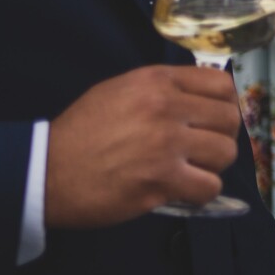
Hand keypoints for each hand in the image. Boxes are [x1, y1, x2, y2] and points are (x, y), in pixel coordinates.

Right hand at [46, 66, 241, 227]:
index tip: (213, 118)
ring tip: (190, 169)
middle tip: (201, 149)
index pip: (221, 84)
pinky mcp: (161, 181)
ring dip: (213, 166)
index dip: (225, 103)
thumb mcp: (120, 91)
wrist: (46, 171)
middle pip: (229, 120)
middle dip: (220, 136)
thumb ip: (163, 89)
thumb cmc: (82, 131)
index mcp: (156, 82)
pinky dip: (200, 192)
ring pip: (226, 153)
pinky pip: (209, 187)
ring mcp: (165, 146)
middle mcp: (165, 109)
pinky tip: (182, 190)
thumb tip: (203, 99)